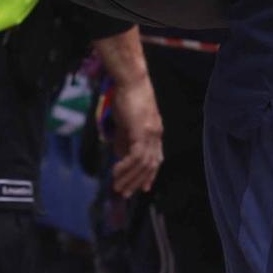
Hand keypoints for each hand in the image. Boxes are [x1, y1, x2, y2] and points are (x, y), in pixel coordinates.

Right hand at [109, 78, 164, 196]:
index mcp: (155, 131)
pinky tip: (115, 171)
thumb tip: (120, 156)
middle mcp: (156, 134)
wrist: (130, 79)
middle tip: (124, 193)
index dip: (150, 175)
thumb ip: (124, 139)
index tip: (143, 188)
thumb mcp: (125, 122)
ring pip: (143, 164)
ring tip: (116, 186)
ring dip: (129, 177)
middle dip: (137, 181)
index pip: (156, 159)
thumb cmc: (127, 96)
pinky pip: (136, 156)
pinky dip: (126, 166)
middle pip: (151, 165)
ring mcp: (151, 132)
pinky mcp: (142, 131)